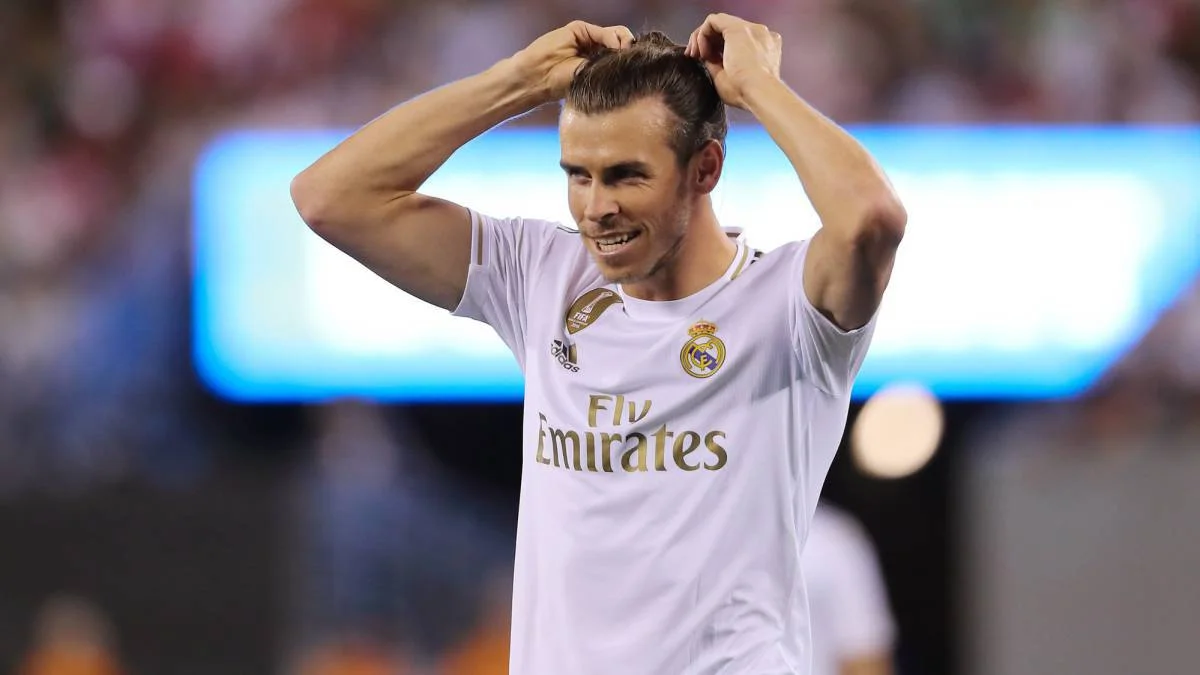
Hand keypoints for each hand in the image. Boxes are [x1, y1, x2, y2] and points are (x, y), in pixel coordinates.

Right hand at [512, 21, 634, 102]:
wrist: (539, 78)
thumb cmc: (563, 86)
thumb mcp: (593, 80)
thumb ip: (610, 68)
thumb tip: (632, 62)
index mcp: (600, 65)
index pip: (624, 57)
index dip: (634, 59)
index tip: (643, 66)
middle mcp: (596, 50)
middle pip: (624, 43)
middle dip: (632, 50)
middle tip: (636, 59)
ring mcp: (589, 39)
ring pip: (617, 34)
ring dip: (625, 42)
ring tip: (624, 53)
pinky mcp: (580, 30)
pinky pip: (603, 31)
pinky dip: (612, 39)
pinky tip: (614, 48)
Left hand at [684, 14, 781, 108]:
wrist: (760, 93)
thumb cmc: (747, 93)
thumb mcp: (727, 78)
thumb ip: (717, 64)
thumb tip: (706, 57)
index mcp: (762, 47)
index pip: (734, 40)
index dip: (715, 48)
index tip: (704, 60)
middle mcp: (758, 34)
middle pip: (726, 30)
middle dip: (706, 42)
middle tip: (694, 56)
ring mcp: (750, 29)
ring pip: (718, 23)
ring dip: (702, 38)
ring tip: (695, 55)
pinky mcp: (738, 28)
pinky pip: (713, 21)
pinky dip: (702, 34)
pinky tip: (702, 51)